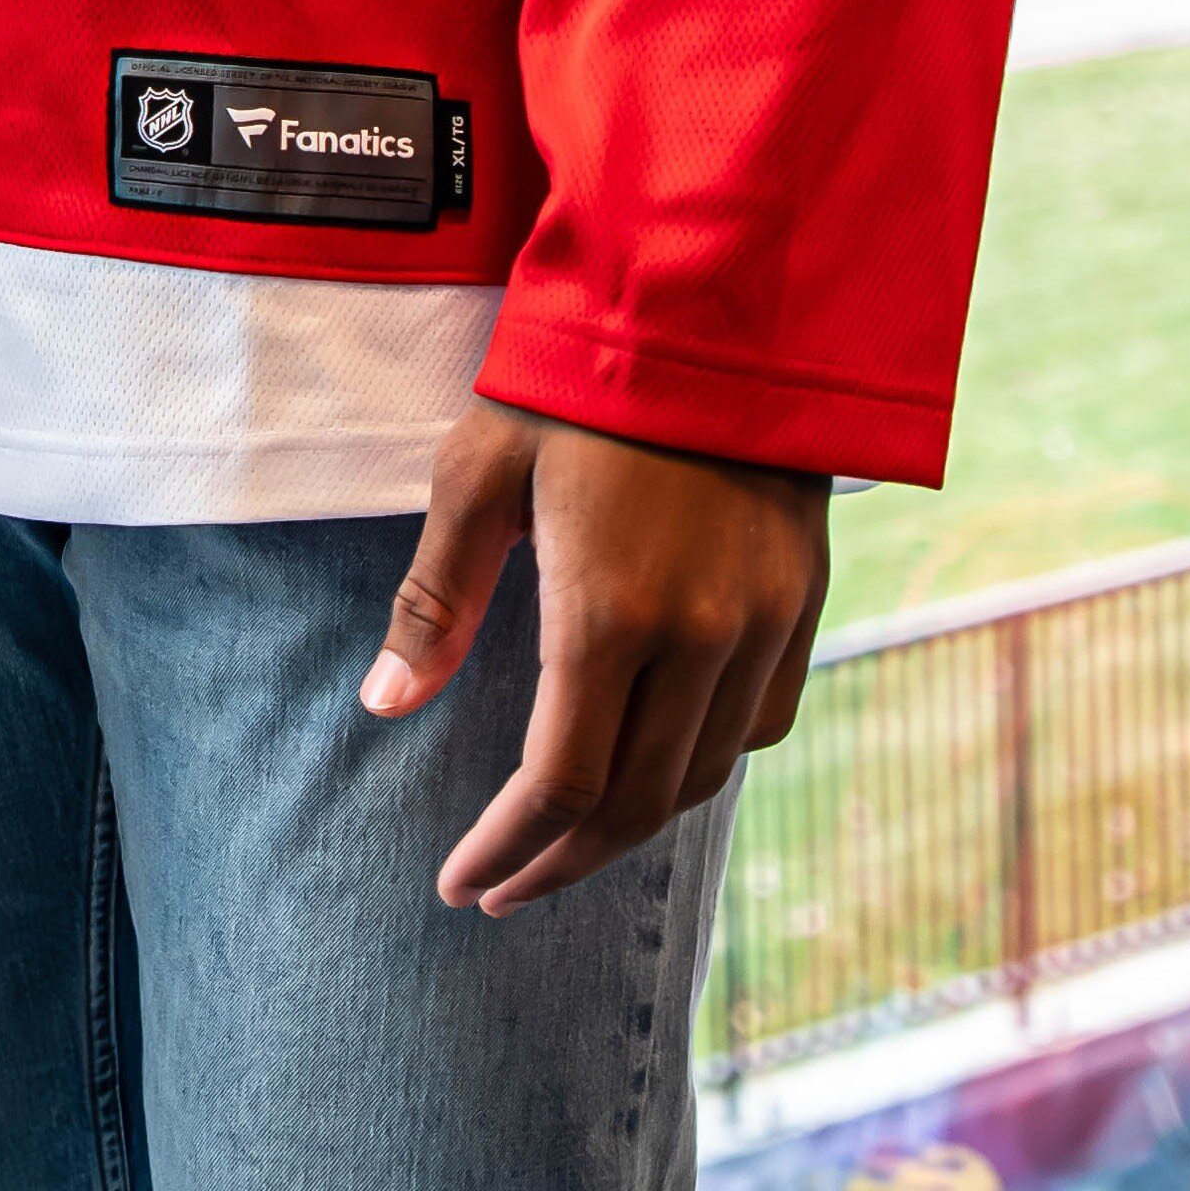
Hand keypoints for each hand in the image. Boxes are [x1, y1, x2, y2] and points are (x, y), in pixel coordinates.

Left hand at [363, 396, 825, 916]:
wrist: (718, 301)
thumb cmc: (577, 379)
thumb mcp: (480, 472)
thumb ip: (435, 599)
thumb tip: (385, 706)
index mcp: (609, 611)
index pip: (559, 785)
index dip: (506, 849)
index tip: (461, 885)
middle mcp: (701, 637)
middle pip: (632, 805)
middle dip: (560, 863)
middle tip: (502, 889)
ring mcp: (765, 624)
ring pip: (701, 776)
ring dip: (629, 826)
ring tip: (564, 842)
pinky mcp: (804, 601)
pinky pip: (758, 724)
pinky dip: (702, 763)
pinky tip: (654, 763)